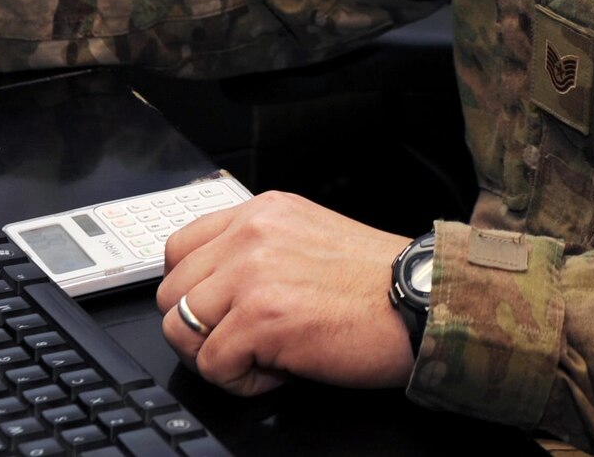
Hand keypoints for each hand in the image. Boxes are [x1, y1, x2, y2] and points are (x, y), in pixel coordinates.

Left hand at [154, 191, 415, 396]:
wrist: (420, 303)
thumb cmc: (376, 283)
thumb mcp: (308, 237)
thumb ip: (258, 249)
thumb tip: (214, 286)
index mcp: (262, 211)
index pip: (179, 249)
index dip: (193, 291)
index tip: (219, 313)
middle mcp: (251, 233)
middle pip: (173, 293)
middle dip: (202, 329)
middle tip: (246, 342)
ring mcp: (252, 274)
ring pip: (180, 329)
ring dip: (217, 355)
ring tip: (263, 356)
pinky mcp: (260, 318)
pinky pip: (212, 366)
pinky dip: (241, 381)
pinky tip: (282, 369)